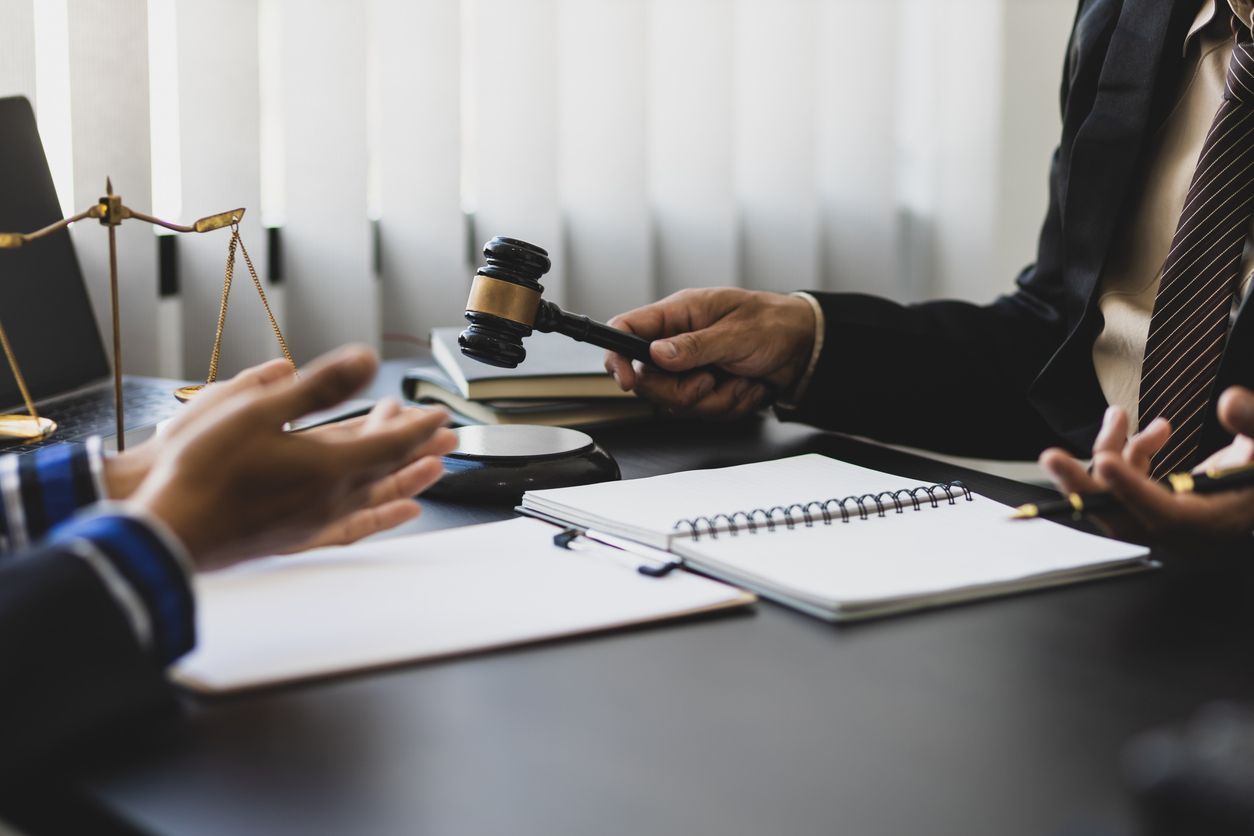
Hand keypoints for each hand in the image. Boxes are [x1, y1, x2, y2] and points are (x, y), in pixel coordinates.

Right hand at [129, 345, 456, 570]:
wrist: (171, 529)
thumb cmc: (204, 469)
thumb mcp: (259, 409)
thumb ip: (318, 386)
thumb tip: (367, 360)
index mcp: (328, 465)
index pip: (391, 443)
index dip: (419, 426)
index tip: (440, 415)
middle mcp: (332, 498)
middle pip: (390, 470)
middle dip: (420, 450)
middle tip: (449, 438)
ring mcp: (316, 522)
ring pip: (376, 497)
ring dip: (406, 478)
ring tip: (432, 470)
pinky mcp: (297, 537)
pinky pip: (355, 526)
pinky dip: (381, 516)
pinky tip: (390, 514)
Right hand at [604, 288, 814, 418]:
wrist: (804, 348)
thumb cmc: (773, 324)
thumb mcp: (736, 332)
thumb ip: (695, 345)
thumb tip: (657, 353)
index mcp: (678, 315)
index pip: (627, 330)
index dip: (617, 356)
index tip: (626, 379)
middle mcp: (677, 343)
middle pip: (648, 381)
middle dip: (681, 391)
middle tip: (710, 379)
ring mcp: (690, 370)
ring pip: (676, 403)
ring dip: (715, 399)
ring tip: (740, 378)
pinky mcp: (705, 391)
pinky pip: (703, 413)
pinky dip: (731, 405)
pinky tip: (747, 386)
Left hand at [1037, 387, 1253, 542]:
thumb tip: (1229, 401)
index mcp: (1213, 522)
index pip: (1164, 514)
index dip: (1131, 490)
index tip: (1105, 463)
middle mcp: (1185, 531)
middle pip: (1122, 517)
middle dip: (1083, 486)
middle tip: (1051, 458)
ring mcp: (1168, 523)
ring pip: (1118, 497)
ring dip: (1109, 451)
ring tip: (1117, 415)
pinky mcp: (1160, 509)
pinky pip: (1128, 486)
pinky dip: (1126, 455)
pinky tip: (1132, 426)